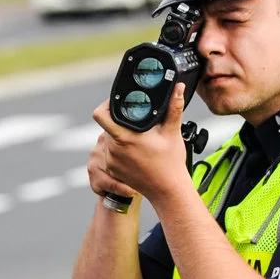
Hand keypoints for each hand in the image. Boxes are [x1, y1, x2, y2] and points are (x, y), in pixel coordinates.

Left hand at [90, 83, 193, 202]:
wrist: (168, 191)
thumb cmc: (171, 163)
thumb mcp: (173, 132)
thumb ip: (174, 107)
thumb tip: (178, 87)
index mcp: (124, 137)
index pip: (101, 115)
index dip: (106, 104)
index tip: (118, 102)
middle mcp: (113, 150)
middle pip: (107, 126)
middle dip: (120, 121)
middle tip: (137, 121)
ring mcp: (111, 161)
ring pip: (108, 140)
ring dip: (119, 136)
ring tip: (138, 137)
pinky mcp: (112, 170)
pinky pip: (111, 153)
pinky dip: (120, 150)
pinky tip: (136, 152)